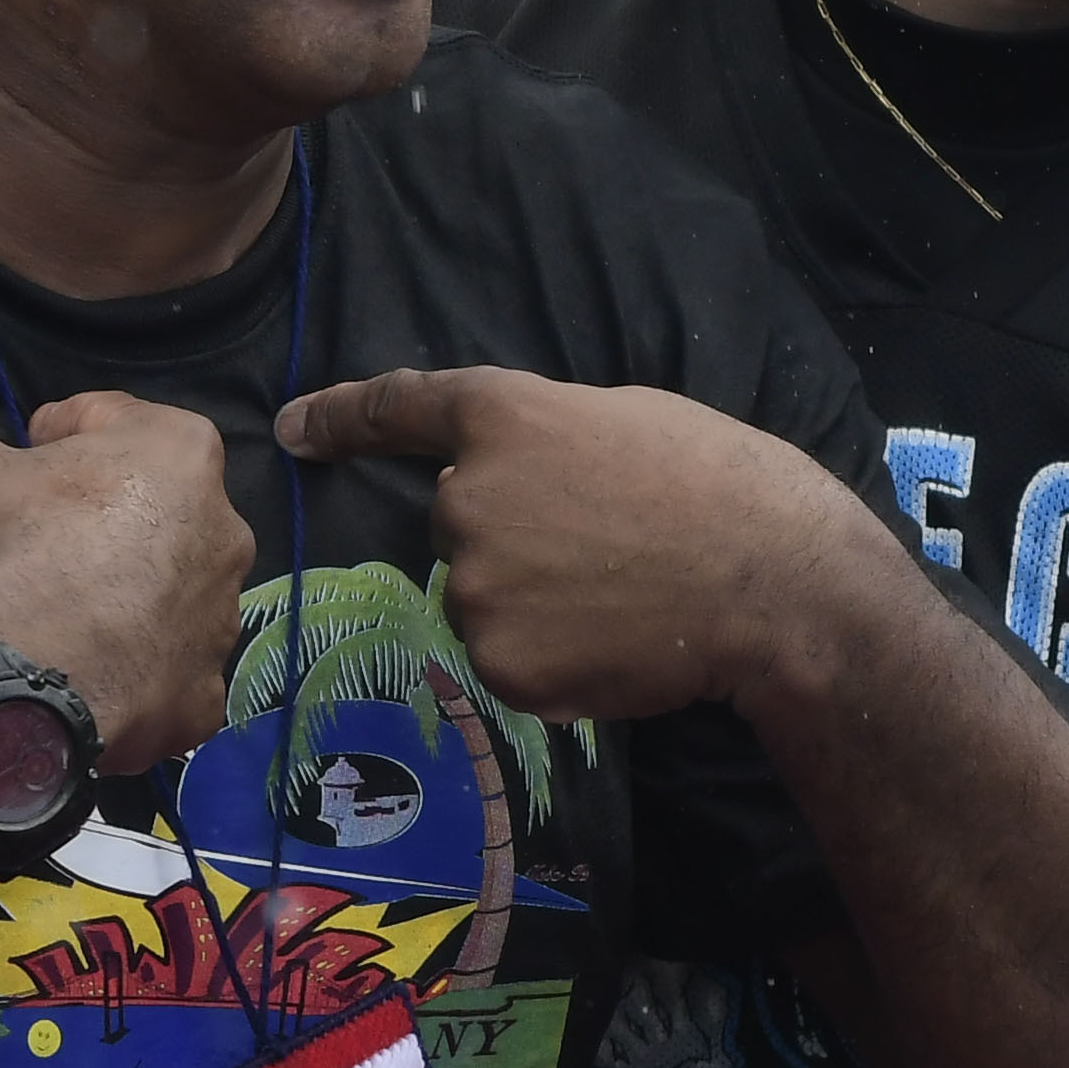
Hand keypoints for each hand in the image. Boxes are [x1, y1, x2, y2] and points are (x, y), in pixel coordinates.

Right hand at [0, 391, 250, 772]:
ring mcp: (221, 619)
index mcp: (182, 452)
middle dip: (79, 528)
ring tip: (31, 624)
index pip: (116, 420)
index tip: (29, 450)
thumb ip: (1, 459)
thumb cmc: (12, 545)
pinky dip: (116, 672)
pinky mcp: (204, 695)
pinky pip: (154, 672)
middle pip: (142, 517)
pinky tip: (68, 676)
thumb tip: (13, 480)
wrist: (29, 672)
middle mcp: (223, 530)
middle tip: (18, 548)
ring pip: (151, 601)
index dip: (61, 431)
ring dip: (100, 603)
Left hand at [278, 366, 865, 722]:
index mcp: (502, 415)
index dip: (340, 416)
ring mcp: (475, 584)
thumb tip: (506, 473)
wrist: (771, 586)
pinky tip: (614, 640)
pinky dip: (552, 657)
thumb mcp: (625, 419)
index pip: (399, 407)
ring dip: (533, 598)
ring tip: (621, 592)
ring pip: (483, 594)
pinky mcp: (498, 660)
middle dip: (514, 532)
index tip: (296, 428)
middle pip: (460, 519)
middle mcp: (467, 495)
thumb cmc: (720, 485)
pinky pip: (508, 658)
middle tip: (605, 542)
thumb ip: (543, 439)